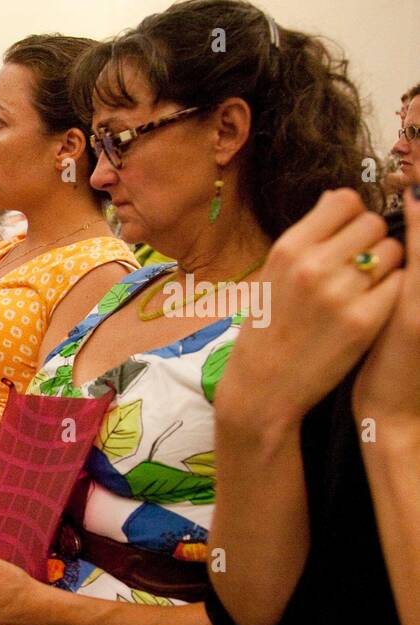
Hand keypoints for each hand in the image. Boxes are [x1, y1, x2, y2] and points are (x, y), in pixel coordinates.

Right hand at [219, 188, 403, 426]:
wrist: (262, 387)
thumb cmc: (266, 330)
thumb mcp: (272, 276)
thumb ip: (306, 238)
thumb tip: (337, 198)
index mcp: (288, 249)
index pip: (345, 200)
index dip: (353, 214)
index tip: (348, 233)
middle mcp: (313, 266)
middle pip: (373, 223)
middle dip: (372, 240)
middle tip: (358, 266)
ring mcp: (341, 294)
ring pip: (393, 252)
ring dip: (386, 266)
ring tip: (364, 288)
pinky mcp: (365, 321)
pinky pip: (400, 284)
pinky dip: (392, 292)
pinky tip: (371, 307)